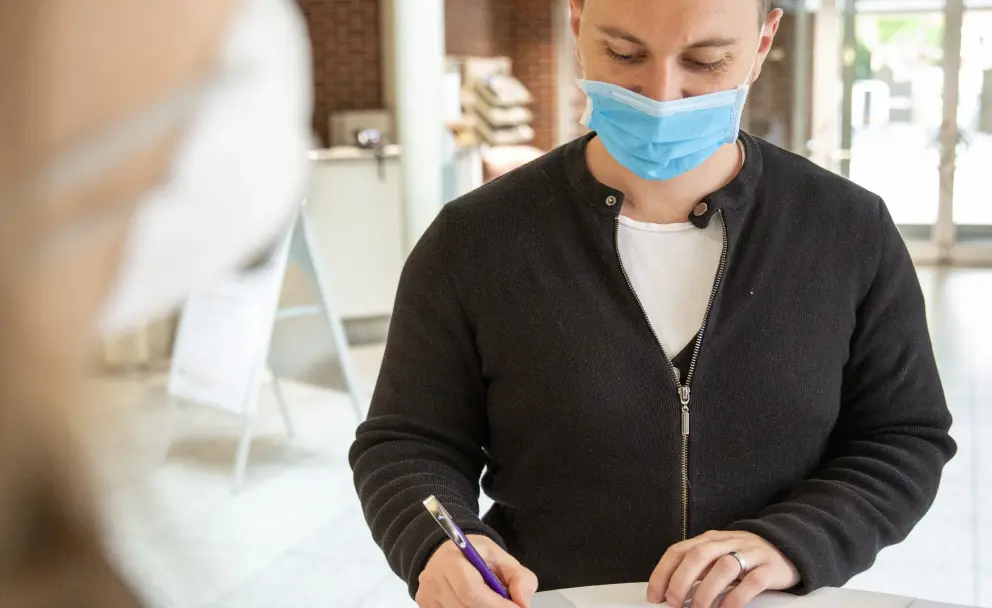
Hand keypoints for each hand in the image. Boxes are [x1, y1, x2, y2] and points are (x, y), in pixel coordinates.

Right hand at [417, 535, 538, 607]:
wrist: (449, 555)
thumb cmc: (476, 556)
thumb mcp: (502, 558)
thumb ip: (520, 578)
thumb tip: (523, 604)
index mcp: (452, 559)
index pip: (471, 590)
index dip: (495, 605)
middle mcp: (434, 579)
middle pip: (464, 607)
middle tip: (508, 607)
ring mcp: (427, 596)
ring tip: (491, 602)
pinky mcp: (426, 607)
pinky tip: (476, 604)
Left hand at [646, 530, 799, 607]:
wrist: (786, 547)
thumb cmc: (744, 556)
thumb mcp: (717, 555)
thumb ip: (697, 569)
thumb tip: (670, 591)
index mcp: (709, 540)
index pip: (679, 551)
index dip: (663, 572)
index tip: (655, 595)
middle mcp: (727, 543)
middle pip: (698, 556)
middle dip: (681, 580)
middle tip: (673, 602)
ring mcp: (749, 554)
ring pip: (723, 567)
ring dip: (706, 591)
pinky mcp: (768, 569)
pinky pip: (751, 583)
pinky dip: (735, 598)